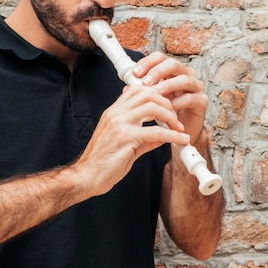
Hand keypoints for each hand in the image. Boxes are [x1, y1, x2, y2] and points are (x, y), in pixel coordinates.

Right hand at [73, 83, 189, 195]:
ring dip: (171, 116)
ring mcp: (119, 123)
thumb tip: (163, 135)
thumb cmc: (103, 162)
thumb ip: (143, 136)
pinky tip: (180, 140)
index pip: (137, 90)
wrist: (87, 177)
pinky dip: (172, 135)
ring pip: (152, 107)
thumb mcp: (124, 142)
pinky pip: (155, 131)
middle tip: (176, 117)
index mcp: (114, 112)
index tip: (169, 106)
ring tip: (178, 128)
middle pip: (148, 93)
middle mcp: (116, 113)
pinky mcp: (125, 137)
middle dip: (167, 103)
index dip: (157, 94)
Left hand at [132, 52, 208, 143]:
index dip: (147, 62)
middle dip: (157, 72)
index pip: (160, 58)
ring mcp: (196, 87)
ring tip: (155, 94)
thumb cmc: (166, 112)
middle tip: (144, 83)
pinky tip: (167, 108)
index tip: (135, 72)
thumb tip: (127, 87)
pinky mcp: (202, 101)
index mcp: (172, 70)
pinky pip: (190, 98)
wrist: (180, 132)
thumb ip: (143, 91)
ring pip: (184, 80)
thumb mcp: (152, 99)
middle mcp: (186, 74)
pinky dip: (177, 103)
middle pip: (173, 64)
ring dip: (167, 86)